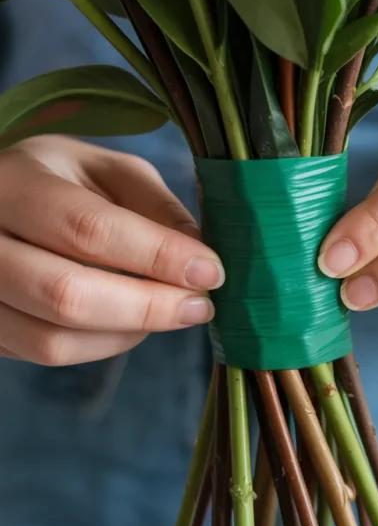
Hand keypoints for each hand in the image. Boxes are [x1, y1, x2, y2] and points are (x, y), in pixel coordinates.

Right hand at [0, 137, 222, 364]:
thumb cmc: (62, 181)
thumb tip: (199, 259)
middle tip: (199, 306)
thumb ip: (155, 206)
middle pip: (65, 294)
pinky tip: (131, 323)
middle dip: (148, 307)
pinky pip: (45, 355)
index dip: (156, 256)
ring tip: (171, 313)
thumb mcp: (109, 170)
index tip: (210, 271)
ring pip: (52, 340)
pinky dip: (102, 345)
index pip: (87, 228)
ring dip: (128, 333)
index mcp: (14, 182)